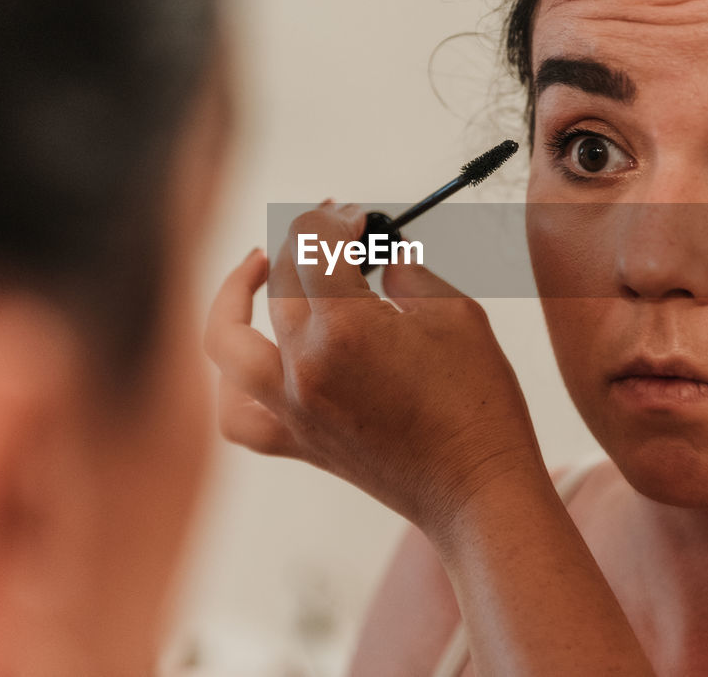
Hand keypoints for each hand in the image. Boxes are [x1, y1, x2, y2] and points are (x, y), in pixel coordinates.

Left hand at [205, 203, 542, 535]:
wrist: (478, 491)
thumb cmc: (478, 404)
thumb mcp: (455, 314)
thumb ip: (406, 272)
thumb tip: (380, 252)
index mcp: (345, 326)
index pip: (316, 243)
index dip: (337, 217)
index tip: (360, 216)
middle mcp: (304, 366)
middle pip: (280, 279)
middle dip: (306, 240)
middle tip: (339, 230)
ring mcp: (292, 409)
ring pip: (228, 341)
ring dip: (234, 296)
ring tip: (258, 269)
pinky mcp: (298, 444)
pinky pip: (237, 415)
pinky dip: (230, 384)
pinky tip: (251, 359)